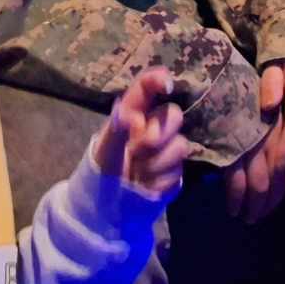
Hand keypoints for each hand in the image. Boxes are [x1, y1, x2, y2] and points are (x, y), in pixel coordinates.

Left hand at [93, 67, 193, 196]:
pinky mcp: (176, 172)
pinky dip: (158, 181)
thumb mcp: (105, 149)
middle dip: (157, 135)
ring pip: (180, 145)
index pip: (147, 88)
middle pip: (174, 114)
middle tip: (135, 151)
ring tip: (136, 173)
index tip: (165, 85)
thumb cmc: (104, 168)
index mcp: (134, 113)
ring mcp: (168, 148)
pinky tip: (145, 186)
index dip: (158, 80)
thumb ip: (117, 131)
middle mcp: (155, 126)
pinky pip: (178, 172)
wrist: (109, 204)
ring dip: (155, 163)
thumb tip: (131, 117)